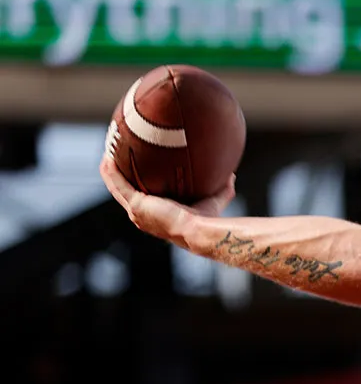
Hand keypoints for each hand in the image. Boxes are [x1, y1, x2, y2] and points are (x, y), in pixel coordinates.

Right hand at [100, 156, 235, 243]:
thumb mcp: (213, 200)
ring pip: (117, 187)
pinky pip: (118, 185)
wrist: (198, 230)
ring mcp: (137, 212)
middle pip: (125, 191)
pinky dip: (111, 172)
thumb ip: (222, 188)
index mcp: (156, 214)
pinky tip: (107, 158)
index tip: (136, 169)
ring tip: (107, 152)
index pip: (142, 196)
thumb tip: (231, 174)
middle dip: (119, 174)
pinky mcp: (136, 205)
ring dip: (111, 171)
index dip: (137, 183)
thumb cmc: (207, 221)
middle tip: (115, 156)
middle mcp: (142, 215)